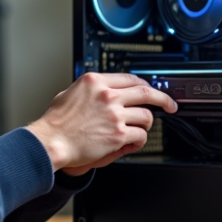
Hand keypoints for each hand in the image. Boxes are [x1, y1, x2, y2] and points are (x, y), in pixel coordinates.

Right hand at [25, 73, 176, 174]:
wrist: (51, 141)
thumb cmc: (55, 122)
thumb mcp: (69, 92)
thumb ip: (89, 90)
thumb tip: (101, 91)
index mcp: (96, 81)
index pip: (130, 79)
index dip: (145, 85)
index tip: (152, 90)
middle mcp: (107, 95)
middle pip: (147, 92)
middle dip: (163, 98)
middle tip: (170, 104)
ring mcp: (114, 114)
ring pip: (146, 116)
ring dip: (147, 124)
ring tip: (140, 128)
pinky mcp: (118, 134)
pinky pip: (140, 135)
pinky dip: (139, 140)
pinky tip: (133, 142)